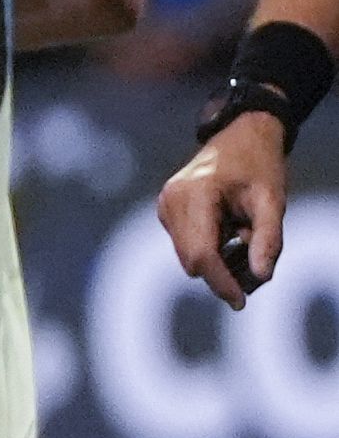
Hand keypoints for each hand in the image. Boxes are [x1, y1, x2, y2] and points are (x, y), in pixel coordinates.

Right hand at [161, 114, 287, 310]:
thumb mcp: (273, 201)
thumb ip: (268, 240)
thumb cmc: (259, 164)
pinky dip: (209, 249)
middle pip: (192, 259)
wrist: (241, 135)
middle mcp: (171, 202)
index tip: (241, 302)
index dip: (220, 282)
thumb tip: (261, 277)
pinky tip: (229, 231)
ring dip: (217, 260)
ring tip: (244, 236)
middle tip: (256, 264)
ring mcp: (164, 206)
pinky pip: (185, 245)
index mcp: (194, 195)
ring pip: (187, 256)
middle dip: (222, 272)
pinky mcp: (166, 211)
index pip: (201, 254)